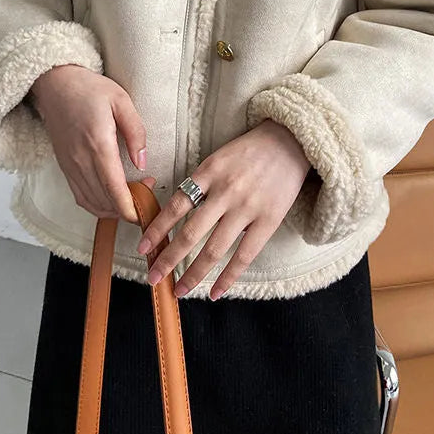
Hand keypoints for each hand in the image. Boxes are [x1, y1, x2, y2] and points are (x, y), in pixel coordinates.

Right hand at [30, 65, 147, 222]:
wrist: (55, 84)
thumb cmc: (89, 89)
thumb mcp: (121, 101)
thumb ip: (136, 132)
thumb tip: (142, 162)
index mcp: (98, 143)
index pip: (113, 187)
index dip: (129, 207)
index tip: (143, 213)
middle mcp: (81, 159)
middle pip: (104, 200)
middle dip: (127, 210)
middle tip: (146, 199)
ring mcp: (70, 166)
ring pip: (91, 203)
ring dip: (112, 211)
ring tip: (132, 202)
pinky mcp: (64, 167)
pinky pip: (79, 197)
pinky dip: (96, 206)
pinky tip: (111, 202)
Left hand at [137, 119, 311, 299]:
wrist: (291, 141)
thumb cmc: (250, 151)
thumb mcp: (218, 158)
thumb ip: (200, 183)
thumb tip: (176, 214)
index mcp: (208, 172)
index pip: (175, 206)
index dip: (156, 230)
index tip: (142, 249)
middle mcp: (225, 191)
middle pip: (190, 233)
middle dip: (168, 259)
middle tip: (153, 278)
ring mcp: (247, 208)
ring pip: (214, 249)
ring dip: (193, 274)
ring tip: (179, 290)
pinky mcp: (269, 220)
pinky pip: (244, 255)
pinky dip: (228, 277)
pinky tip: (215, 292)